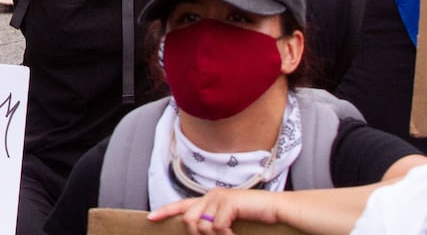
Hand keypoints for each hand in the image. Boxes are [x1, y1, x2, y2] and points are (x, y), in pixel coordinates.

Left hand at [148, 187, 280, 233]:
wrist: (275, 209)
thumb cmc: (254, 218)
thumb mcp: (227, 222)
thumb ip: (211, 224)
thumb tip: (197, 232)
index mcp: (208, 199)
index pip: (181, 205)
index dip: (164, 211)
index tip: (151, 218)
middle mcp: (210, 196)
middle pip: (188, 218)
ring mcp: (218, 197)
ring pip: (200, 225)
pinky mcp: (227, 202)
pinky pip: (216, 227)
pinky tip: (234, 234)